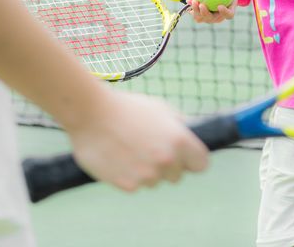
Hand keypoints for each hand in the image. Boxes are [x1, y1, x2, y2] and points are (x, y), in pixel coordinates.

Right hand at [65, 87, 207, 190]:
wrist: (92, 113)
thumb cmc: (127, 107)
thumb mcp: (160, 109)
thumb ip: (178, 127)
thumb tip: (191, 138)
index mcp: (179, 140)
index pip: (201, 164)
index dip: (192, 159)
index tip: (184, 157)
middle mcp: (167, 161)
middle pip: (177, 176)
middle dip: (168, 165)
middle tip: (148, 146)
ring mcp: (147, 176)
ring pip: (155, 181)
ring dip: (147, 170)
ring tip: (130, 148)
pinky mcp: (128, 186)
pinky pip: (136, 185)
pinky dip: (130, 175)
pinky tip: (119, 157)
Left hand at [187, 0, 248, 23]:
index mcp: (230, 10)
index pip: (228, 15)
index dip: (224, 13)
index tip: (219, 6)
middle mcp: (219, 15)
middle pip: (212, 19)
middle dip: (205, 14)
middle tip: (202, 4)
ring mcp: (210, 14)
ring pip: (201, 17)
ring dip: (196, 11)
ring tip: (193, 1)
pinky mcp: (202, 11)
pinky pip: (196, 11)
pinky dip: (191, 6)